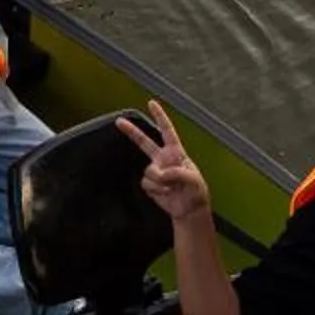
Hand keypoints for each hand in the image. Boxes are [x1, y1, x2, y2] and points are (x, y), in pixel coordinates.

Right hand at [119, 101, 211, 221]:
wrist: (189, 210)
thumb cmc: (196, 192)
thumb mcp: (193, 180)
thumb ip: (177, 173)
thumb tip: (160, 173)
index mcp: (176, 153)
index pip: (167, 131)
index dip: (160, 116)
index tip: (151, 103)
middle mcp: (163, 159)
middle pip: (145, 142)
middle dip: (132, 132)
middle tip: (119, 121)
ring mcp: (156, 171)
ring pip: (148, 171)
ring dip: (159, 182)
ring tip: (171, 188)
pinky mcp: (150, 184)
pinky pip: (146, 183)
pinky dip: (155, 189)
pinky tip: (165, 193)